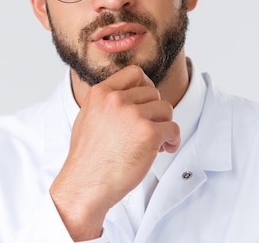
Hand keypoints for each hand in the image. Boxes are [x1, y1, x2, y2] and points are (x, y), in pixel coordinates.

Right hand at [50, 65, 180, 240]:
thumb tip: (129, 96)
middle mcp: (116, 100)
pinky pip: (173, 129)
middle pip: (153, 93)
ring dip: (164, 126)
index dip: (146, 86)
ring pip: (166, 110)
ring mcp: (133, 115)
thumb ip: (107, 102)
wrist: (85, 185)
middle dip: (154, 112)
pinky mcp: (149, 133)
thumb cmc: (87, 158)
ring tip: (154, 143)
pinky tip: (163, 150)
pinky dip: (172, 141)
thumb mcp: (88, 117)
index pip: (134, 73)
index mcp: (100, 93)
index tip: (147, 102)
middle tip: (148, 130)